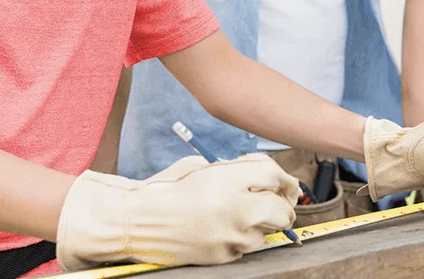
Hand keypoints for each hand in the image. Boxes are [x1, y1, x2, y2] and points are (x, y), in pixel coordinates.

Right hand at [55, 154, 300, 269]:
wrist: (138, 220)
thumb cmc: (168, 188)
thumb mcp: (201, 166)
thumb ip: (234, 170)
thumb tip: (264, 176)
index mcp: (229, 179)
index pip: (275, 176)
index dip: (284, 179)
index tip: (285, 184)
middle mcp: (234, 208)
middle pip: (281, 210)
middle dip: (284, 207)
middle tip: (279, 205)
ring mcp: (230, 236)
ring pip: (266, 234)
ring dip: (262, 226)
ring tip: (242, 216)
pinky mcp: (222, 256)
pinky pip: (245, 249)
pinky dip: (241, 240)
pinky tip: (224, 230)